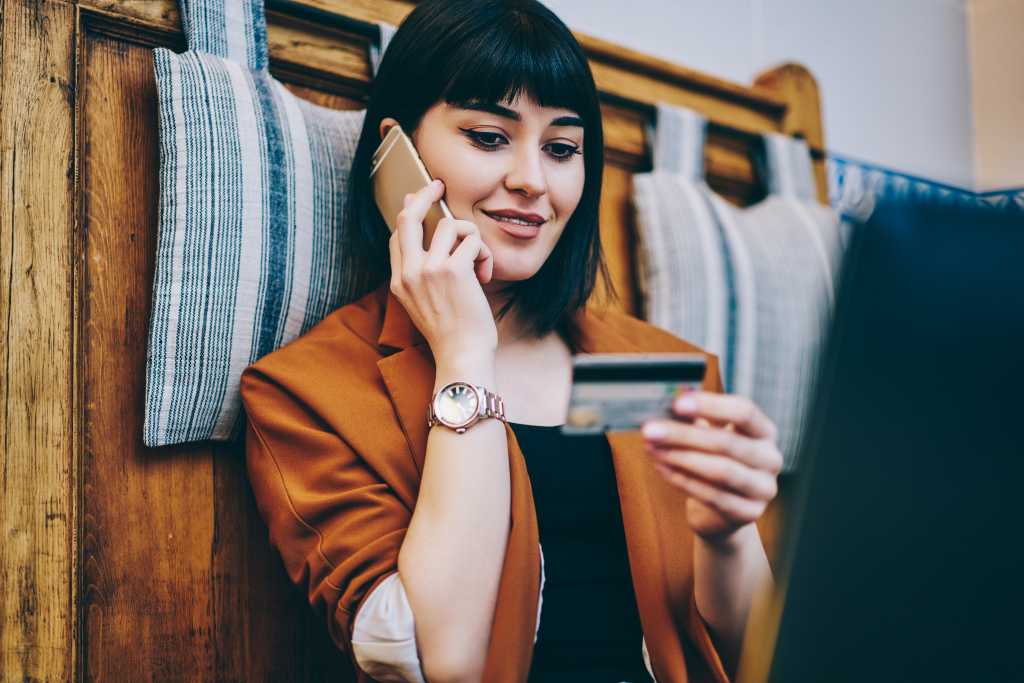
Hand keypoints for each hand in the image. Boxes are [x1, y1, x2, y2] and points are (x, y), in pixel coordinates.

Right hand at [388, 179, 497, 362]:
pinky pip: (472, 240)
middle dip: (424, 194)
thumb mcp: (426, 304)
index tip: (420, 198)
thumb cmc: (452, 334)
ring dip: (473, 239)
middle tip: (439, 185)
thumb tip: (432, 241)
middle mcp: (410, 272)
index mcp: (400, 281)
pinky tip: (485, 275)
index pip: (398, 235)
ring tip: (479, 265)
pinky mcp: (453, 270)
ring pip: (452, 225)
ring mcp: (429, 270)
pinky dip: (484, 254)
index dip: (410, 212)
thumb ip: (424, 275)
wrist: (461, 356)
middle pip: (409, 217)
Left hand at [640, 392, 782, 542]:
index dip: (711, 405)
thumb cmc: (714, 461)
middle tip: (651, 430)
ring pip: (721, 471)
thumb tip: (667, 404)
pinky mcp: (749, 513)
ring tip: (653, 449)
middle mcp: (771, 459)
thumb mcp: (708, 436)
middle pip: (728, 442)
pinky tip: (662, 467)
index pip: (744, 411)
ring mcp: (764, 488)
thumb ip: (693, 419)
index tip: (677, 404)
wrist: (721, 510)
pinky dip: (683, 480)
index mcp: (765, 432)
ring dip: (681, 458)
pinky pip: (712, 496)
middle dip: (684, 435)